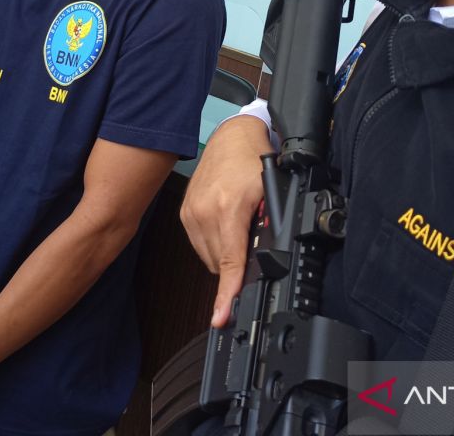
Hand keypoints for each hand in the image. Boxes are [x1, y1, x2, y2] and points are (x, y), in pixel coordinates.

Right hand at [180, 115, 271, 327]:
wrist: (230, 137)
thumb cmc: (252, 160)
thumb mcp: (270, 192)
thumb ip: (268, 224)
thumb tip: (266, 257)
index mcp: (227, 209)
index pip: (228, 262)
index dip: (227, 293)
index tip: (220, 316)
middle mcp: (203, 214)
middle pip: (218, 264)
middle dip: (235, 266)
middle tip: (252, 246)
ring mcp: (190, 215)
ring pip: (208, 258)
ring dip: (223, 256)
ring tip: (238, 230)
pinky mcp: (184, 214)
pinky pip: (199, 245)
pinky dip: (214, 245)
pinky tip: (225, 227)